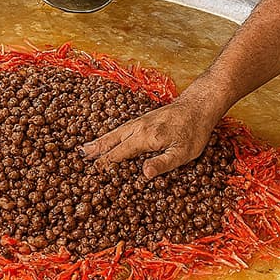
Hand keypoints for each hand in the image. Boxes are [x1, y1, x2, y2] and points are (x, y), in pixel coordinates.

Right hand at [81, 94, 221, 177]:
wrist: (199, 106)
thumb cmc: (194, 131)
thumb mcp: (183, 152)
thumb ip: (163, 163)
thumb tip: (144, 174)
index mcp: (146, 137)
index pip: (120, 153)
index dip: (106, 163)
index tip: (92, 173)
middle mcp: (140, 128)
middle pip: (113, 140)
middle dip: (96, 149)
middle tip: (79, 157)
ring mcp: (141, 122)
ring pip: (116, 133)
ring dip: (100, 141)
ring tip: (86, 148)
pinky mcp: (145, 119)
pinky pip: (123, 128)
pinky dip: (111, 134)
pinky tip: (109, 138)